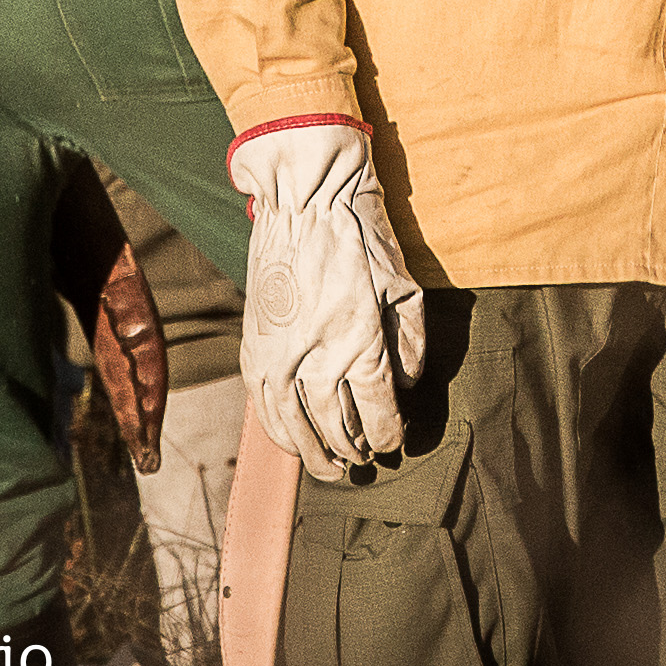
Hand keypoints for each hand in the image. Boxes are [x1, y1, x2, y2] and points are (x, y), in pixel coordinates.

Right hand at [231, 121, 428, 480]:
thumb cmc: (362, 236)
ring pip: (296, 424)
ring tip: (332, 467)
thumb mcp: (404, 284)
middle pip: (336, 426)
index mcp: (359, 342)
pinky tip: (291, 442)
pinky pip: (263, 404)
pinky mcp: (255, 344)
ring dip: (315, 452)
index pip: (376, 412)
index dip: (388, 434)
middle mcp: (316, 355)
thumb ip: (411, 342)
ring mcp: (280, 353)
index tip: (394, 441)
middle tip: (365, 460)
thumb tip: (407, 384)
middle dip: (355, 449)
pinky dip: (278, 430)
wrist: (304, 198)